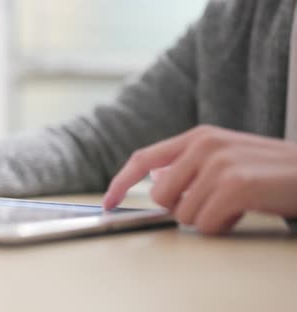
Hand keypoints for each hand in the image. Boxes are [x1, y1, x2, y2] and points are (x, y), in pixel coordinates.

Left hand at [103, 125, 296, 233]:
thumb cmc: (270, 171)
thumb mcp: (226, 158)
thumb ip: (189, 166)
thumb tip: (157, 180)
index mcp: (198, 137)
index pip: (144, 158)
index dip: (121, 181)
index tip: (108, 202)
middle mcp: (204, 145)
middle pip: (161, 197)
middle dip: (183, 209)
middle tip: (215, 203)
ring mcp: (218, 163)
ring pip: (183, 215)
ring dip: (208, 218)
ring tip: (236, 204)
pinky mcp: (234, 185)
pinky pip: (207, 224)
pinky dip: (223, 226)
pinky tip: (244, 211)